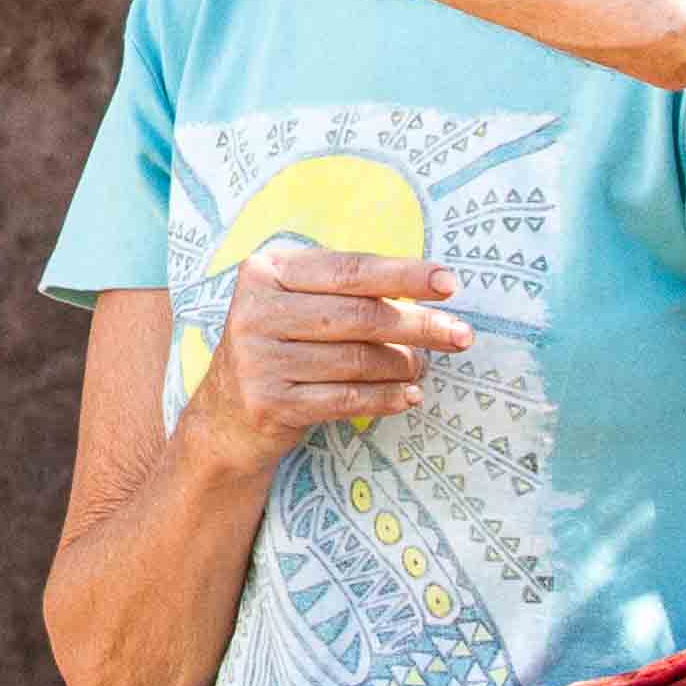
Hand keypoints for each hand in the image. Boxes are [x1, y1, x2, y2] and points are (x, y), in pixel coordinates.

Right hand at [182, 245, 470, 474]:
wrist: (225, 416)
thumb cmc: (279, 346)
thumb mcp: (295, 303)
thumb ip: (345, 290)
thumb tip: (428, 293)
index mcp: (266, 270)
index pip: (349, 269)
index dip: (403, 275)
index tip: (449, 283)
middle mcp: (256, 310)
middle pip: (357, 315)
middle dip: (418, 325)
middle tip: (461, 335)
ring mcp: (258, 359)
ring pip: (356, 360)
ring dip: (403, 365)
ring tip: (425, 366)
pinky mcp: (269, 402)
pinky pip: (346, 399)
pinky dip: (386, 398)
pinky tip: (409, 396)